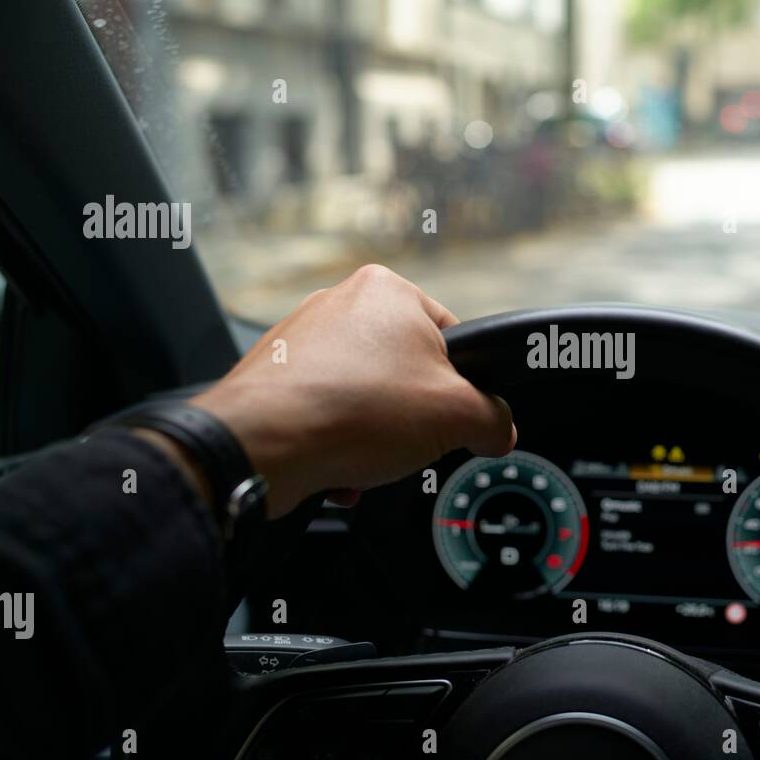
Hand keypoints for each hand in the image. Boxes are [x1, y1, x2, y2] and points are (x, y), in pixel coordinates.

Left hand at [190, 265, 515, 516]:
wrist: (261, 445)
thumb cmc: (350, 411)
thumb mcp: (457, 417)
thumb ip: (495, 419)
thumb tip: (498, 429)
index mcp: (389, 291)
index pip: (453, 341)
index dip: (463, 389)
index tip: (458, 421)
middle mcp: (340, 303)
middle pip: (407, 374)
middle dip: (412, 421)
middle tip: (410, 445)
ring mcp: (301, 339)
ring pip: (365, 400)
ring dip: (375, 440)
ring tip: (367, 460)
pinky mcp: (275, 378)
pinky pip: (326, 415)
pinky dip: (338, 444)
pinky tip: (337, 468)